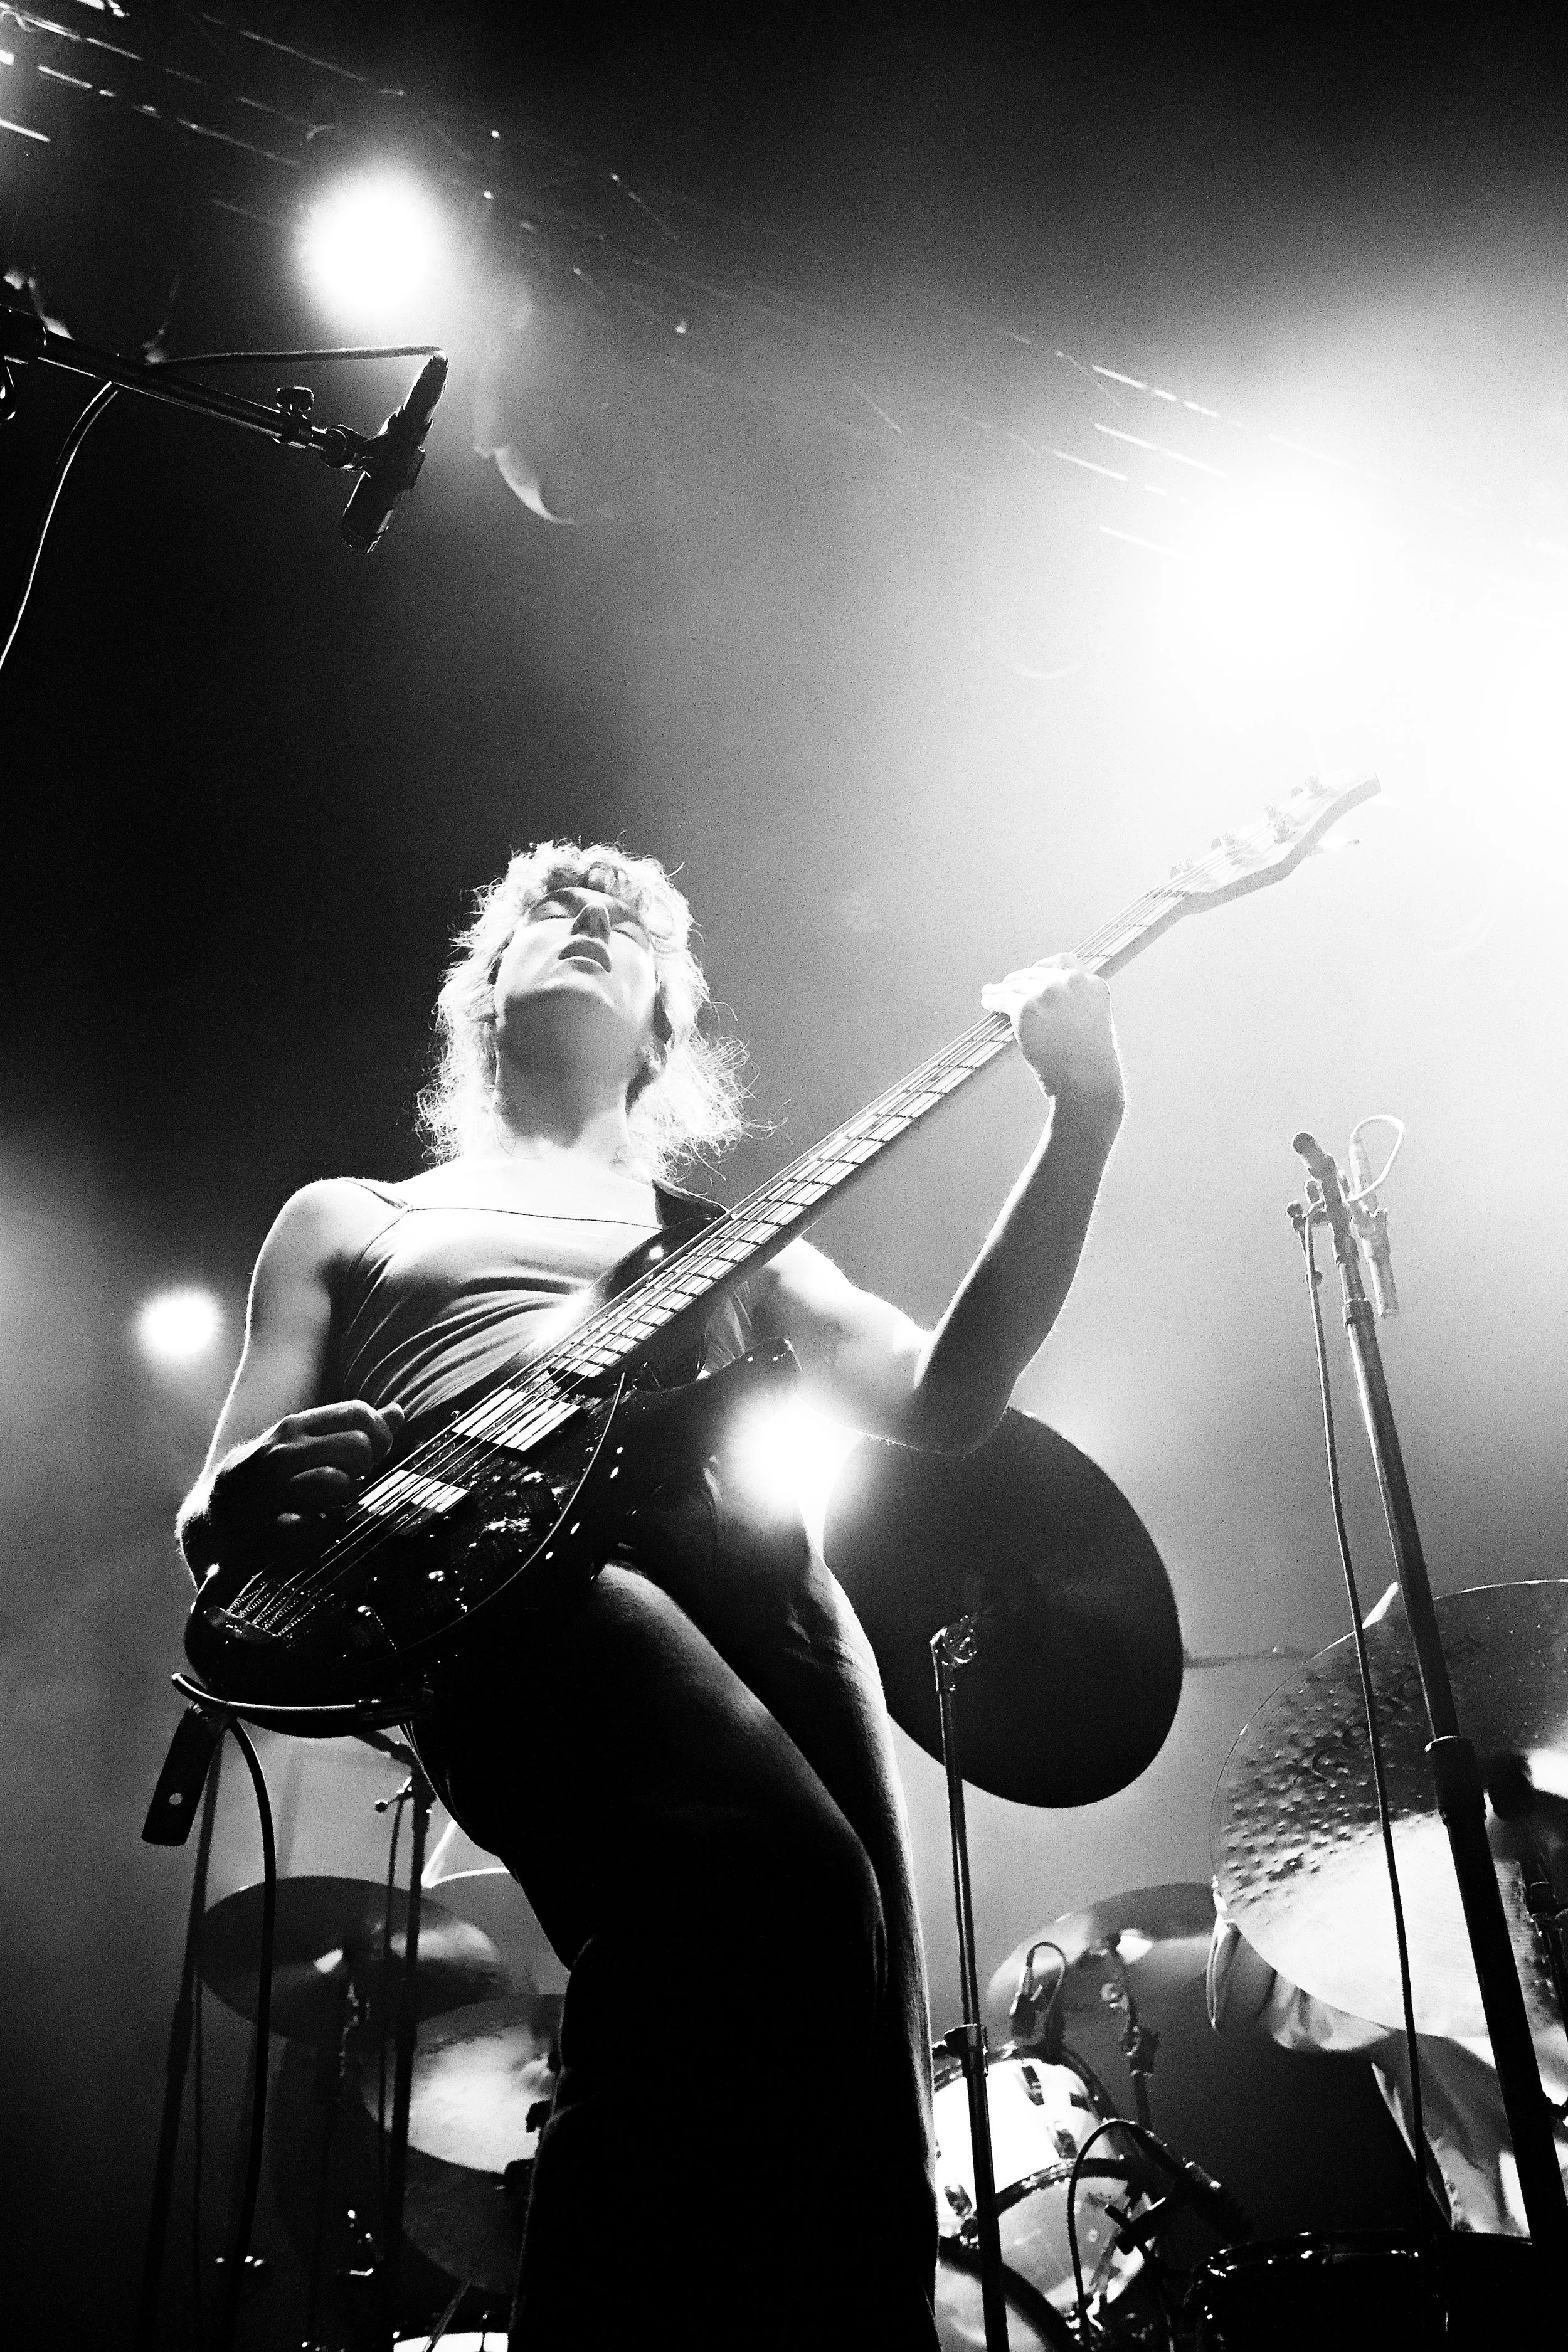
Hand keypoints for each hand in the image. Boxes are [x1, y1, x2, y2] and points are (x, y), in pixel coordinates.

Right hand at [209, 1399, 405, 1551]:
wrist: (212, 1519)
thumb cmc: (270, 1478)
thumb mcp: (303, 1445)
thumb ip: (350, 1429)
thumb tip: (398, 1412)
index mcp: (295, 1428)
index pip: (358, 1413)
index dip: (379, 1436)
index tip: (370, 1458)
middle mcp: (283, 1452)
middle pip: (358, 1447)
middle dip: (363, 1469)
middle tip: (346, 1484)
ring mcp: (272, 1489)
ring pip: (338, 1483)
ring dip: (343, 1500)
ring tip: (326, 1506)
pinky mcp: (266, 1528)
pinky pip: (316, 1526)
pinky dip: (322, 1530)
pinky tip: (310, 1527)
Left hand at [981, 955, 1124, 1119]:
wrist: (1086, 1081)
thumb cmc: (1090, 1064)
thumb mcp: (1094, 1023)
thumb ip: (1078, 1005)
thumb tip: (1051, 1002)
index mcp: (1093, 985)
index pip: (1065, 962)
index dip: (1045, 967)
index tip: (1033, 972)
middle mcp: (1071, 982)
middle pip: (1036, 973)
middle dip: (1020, 979)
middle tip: (1007, 985)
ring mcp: (1047, 993)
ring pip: (1017, 985)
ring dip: (1001, 989)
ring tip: (990, 993)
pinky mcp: (1026, 1007)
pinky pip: (1004, 999)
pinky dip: (993, 1000)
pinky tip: (987, 1001)